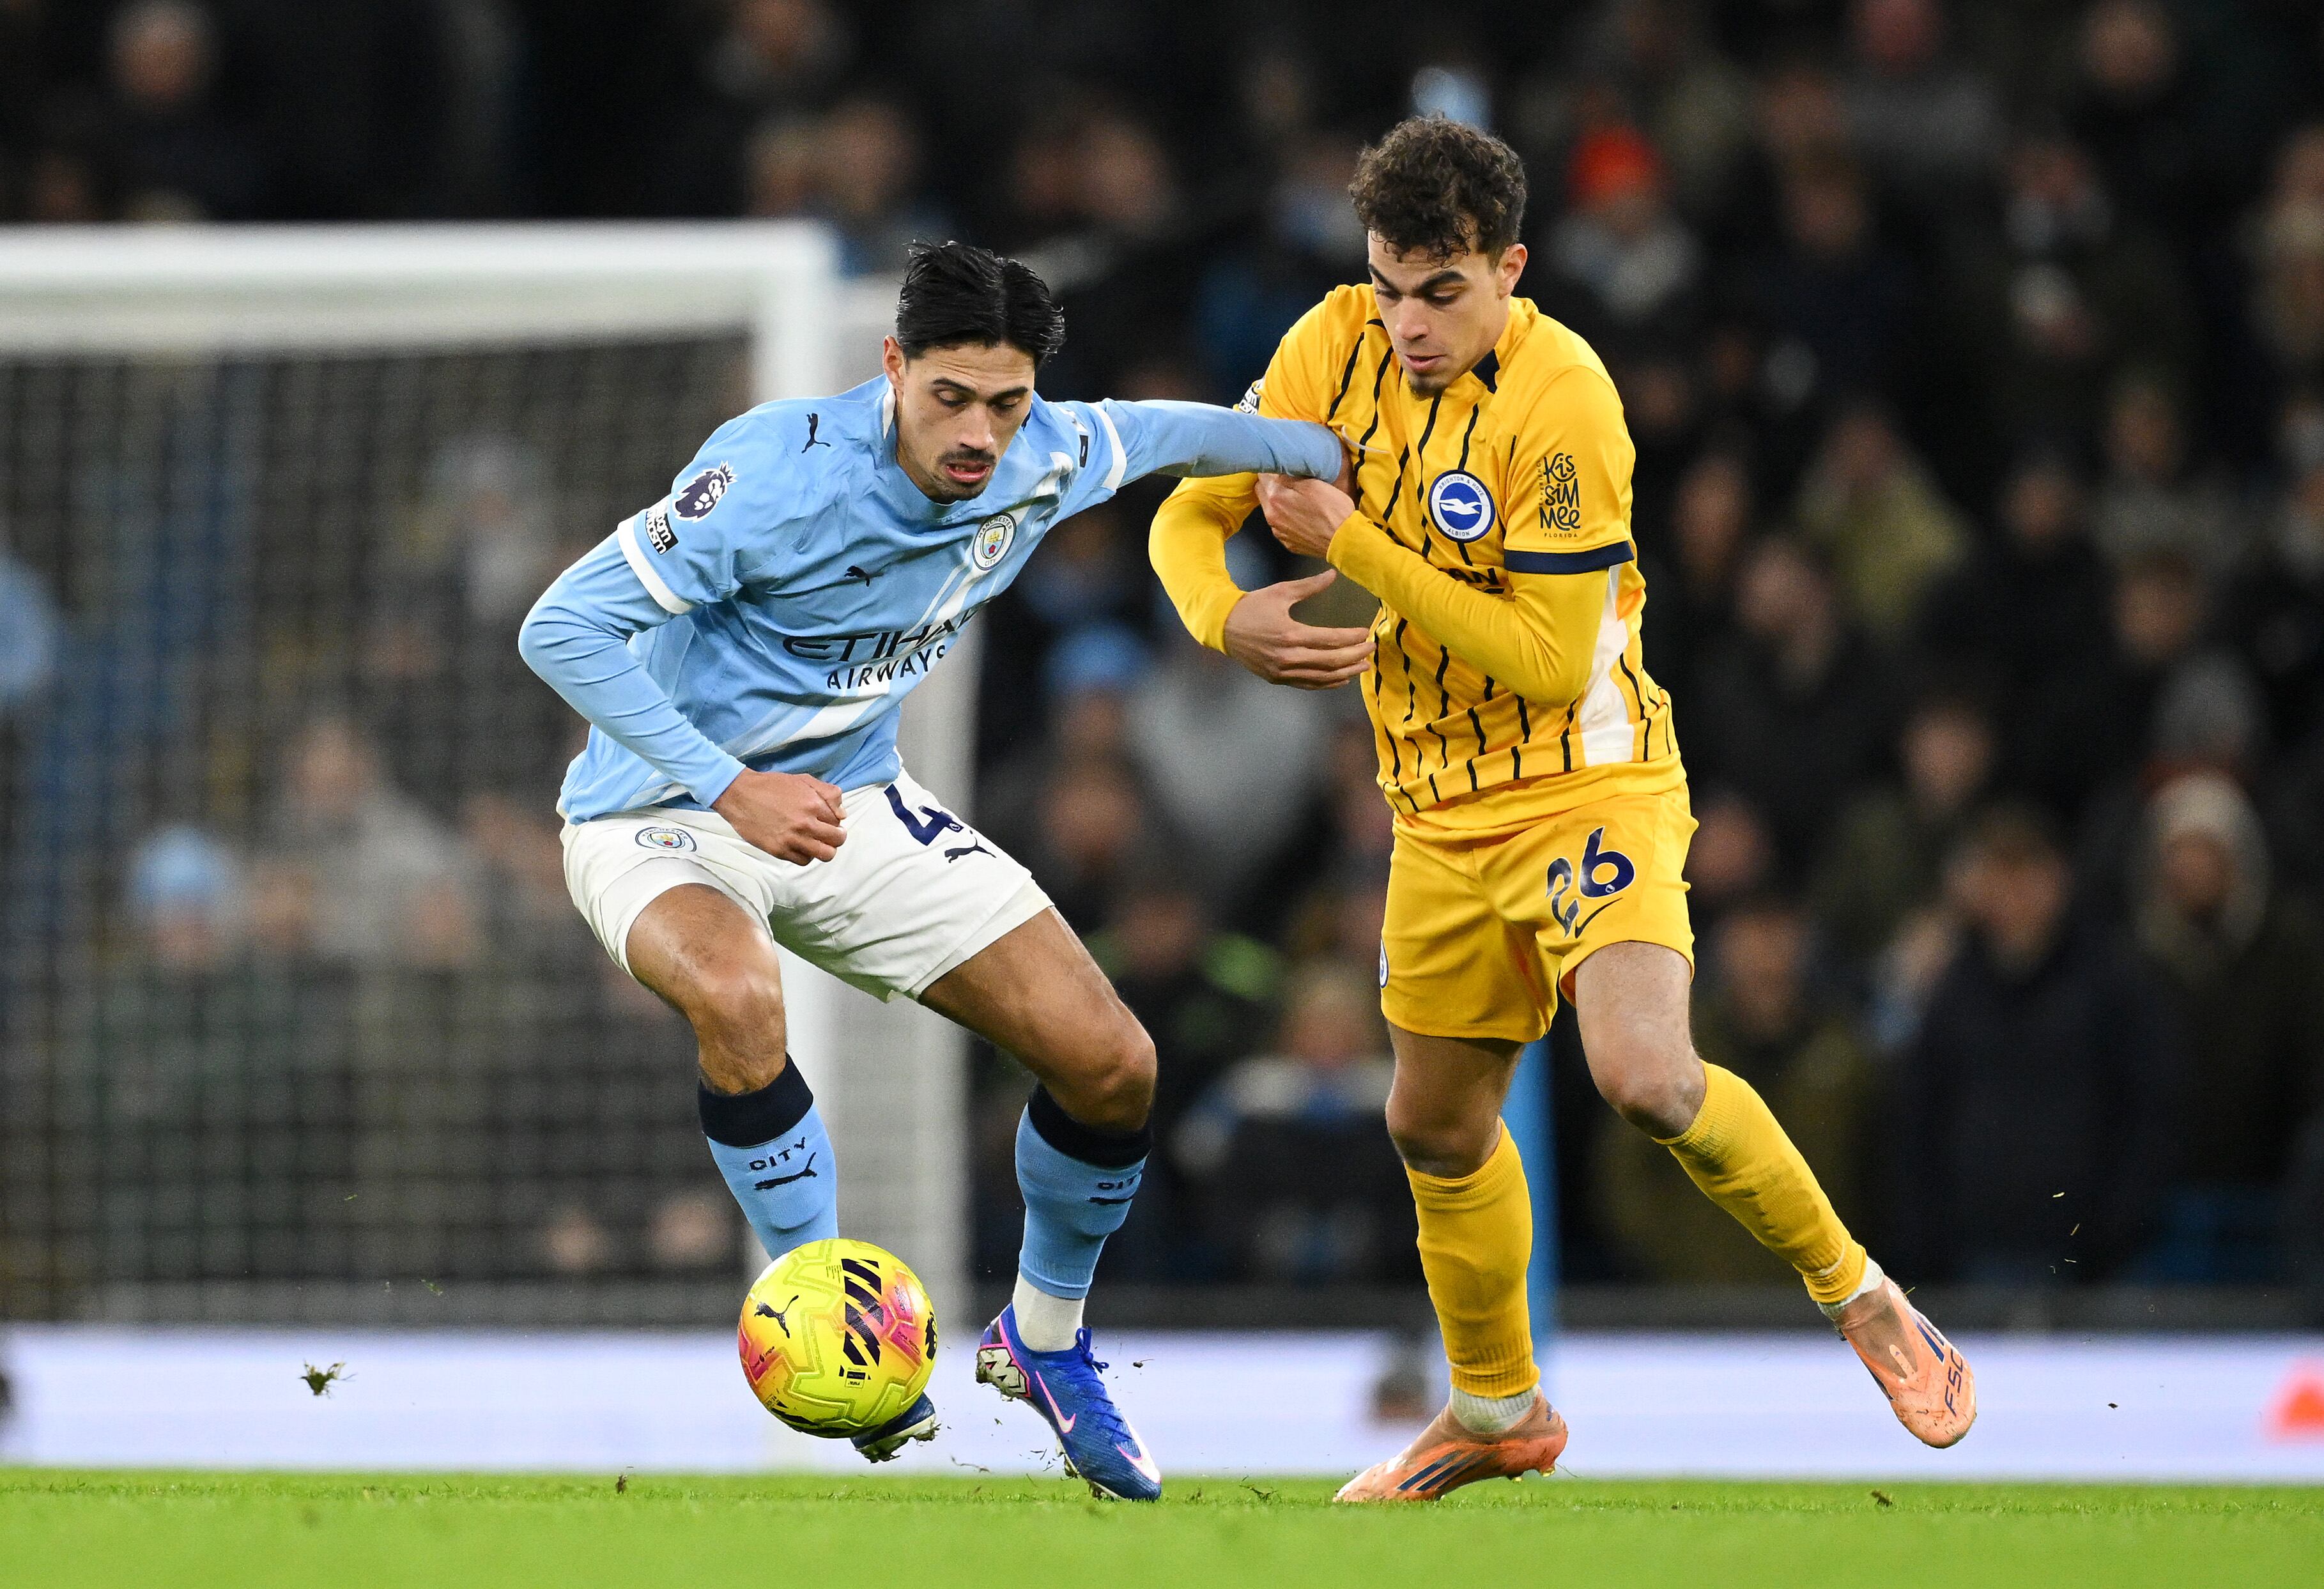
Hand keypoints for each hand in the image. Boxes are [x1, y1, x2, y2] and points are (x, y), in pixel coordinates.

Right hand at [713, 769, 845, 862]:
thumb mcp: (803, 780)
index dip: (835, 822)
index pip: (838, 821)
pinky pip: (804, 860)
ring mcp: (792, 839)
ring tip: (817, 843)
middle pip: (837, 840)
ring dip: (825, 850)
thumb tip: (842, 815)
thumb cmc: (772, 786)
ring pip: (825, 854)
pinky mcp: (779, 850)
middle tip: (828, 834)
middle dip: (836, 837)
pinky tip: (800, 846)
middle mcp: (805, 823)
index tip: (828, 821)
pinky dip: (806, 855)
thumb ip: (828, 793)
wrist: (740, 795)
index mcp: (814, 804)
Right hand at [1220, 570, 1372, 689]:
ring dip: (1346, 672)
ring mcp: (1282, 671)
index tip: (1366, 632)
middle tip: (1370, 649)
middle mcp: (1288, 657)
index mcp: (1290, 634)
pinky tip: (1342, 679)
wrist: (1223, 627)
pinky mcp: (1277, 679)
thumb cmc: (1252, 606)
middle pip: (1330, 661)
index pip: (1330, 639)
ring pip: (1321, 677)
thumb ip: (1309, 586)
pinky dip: (1327, 684)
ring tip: (1363, 666)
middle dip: (1354, 656)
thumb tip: (1333, 574)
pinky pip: (1308, 684)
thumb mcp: (1280, 592)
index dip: (1351, 637)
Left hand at [1256, 473, 1357, 558]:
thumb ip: (1290, 474)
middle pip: (1262, 492)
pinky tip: (1302, 516)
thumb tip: (1277, 469)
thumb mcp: (1313, 483)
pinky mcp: (1288, 543)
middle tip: (1289, 481)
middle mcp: (1271, 516)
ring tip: (1298, 500)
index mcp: (1275, 497)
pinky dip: (1287, 518)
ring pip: (1270, 510)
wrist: (1344, 541)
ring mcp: (1279, 532)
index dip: (1272, 469)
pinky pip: (1281, 525)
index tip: (1283, 467)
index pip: (1261, 475)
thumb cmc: (1333, 510)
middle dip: (1271, 484)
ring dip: (1279, 502)